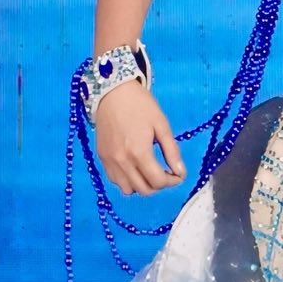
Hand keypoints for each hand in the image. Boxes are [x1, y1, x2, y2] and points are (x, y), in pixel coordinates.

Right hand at [94, 80, 186, 195]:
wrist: (112, 92)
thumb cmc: (140, 105)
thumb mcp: (162, 125)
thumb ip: (172, 151)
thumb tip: (180, 172)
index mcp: (139, 152)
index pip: (158, 182)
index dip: (173, 181)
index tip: (179, 174)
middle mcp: (122, 161)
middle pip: (144, 190)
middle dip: (159, 185)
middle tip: (166, 173)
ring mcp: (109, 161)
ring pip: (128, 189)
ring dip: (142, 185)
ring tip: (149, 171)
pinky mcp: (102, 158)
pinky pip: (115, 180)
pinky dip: (127, 180)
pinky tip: (135, 167)